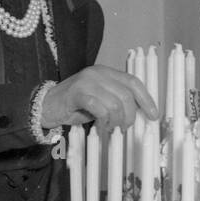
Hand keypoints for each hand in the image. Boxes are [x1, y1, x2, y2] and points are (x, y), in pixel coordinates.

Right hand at [39, 66, 159, 130]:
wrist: (46, 106)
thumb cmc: (76, 106)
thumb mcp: (101, 100)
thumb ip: (117, 102)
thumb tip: (139, 115)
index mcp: (106, 72)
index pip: (133, 82)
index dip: (146, 99)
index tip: (153, 115)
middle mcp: (98, 73)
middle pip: (126, 95)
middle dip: (130, 116)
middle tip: (124, 128)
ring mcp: (87, 81)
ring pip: (115, 104)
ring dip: (116, 121)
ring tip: (110, 128)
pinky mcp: (77, 93)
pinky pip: (100, 109)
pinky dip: (104, 121)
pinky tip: (100, 127)